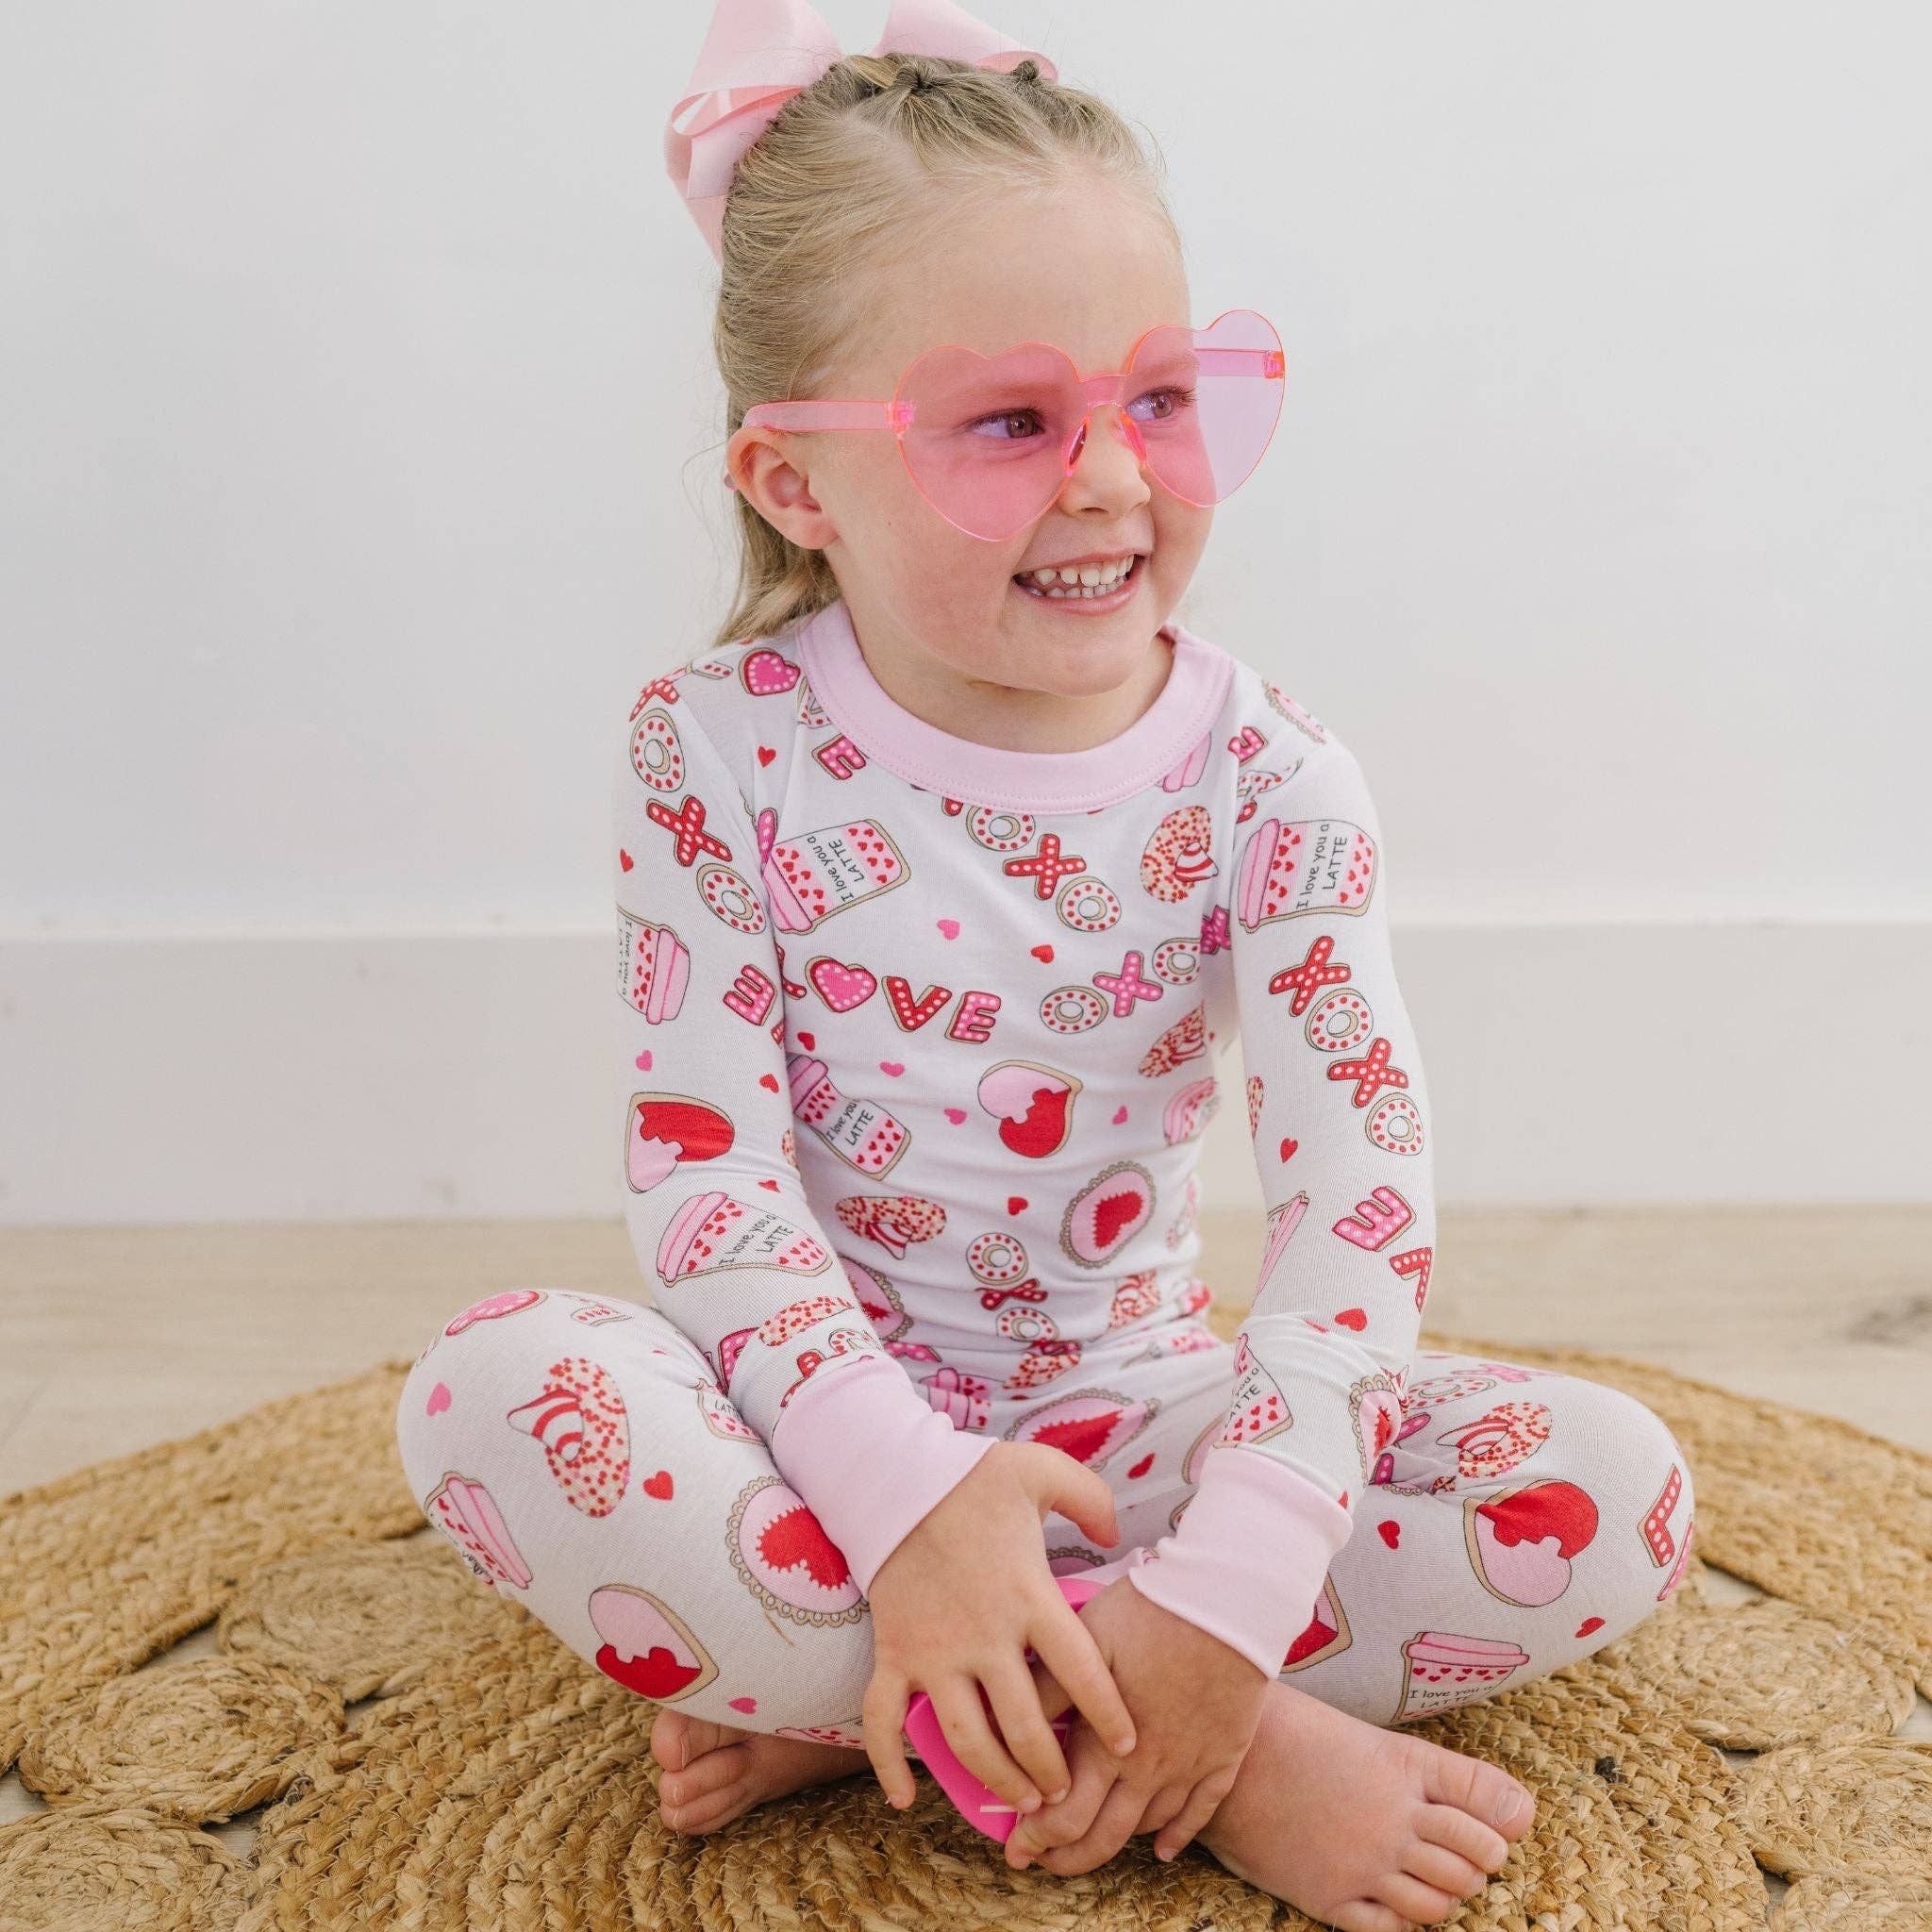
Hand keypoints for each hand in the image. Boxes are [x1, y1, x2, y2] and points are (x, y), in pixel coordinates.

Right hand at [860, 1440, 1141, 1826]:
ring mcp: (934, 1651)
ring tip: (1022, 1803)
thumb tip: (1116, 1533)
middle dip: (1052, 1771)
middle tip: (1069, 1794)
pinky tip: (905, 1802)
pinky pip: (884, 1721)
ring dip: (995, 1780)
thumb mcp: (1043, 1472)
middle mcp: (983, 1635)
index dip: (1108, 1715)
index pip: (1080, 1671)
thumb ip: (1091, 1499)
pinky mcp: (894, 1653)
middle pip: (1024, 1725)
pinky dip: (888, 1766)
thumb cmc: (972, 1477)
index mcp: (1028, 1595)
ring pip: (966, 1739)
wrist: (895, 1477)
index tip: (1128, 1746)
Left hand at [1004, 1571, 1270, 1874]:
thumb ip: (1048, 1685)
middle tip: (1039, 1859)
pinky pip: (1201, 1813)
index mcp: (1108, 1745)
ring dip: (1112, 1845)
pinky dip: (1178, 1837)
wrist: (1226, 1602)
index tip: (1014, 1843)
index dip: (1036, 1837)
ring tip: (1086, 1847)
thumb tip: (1006, 1714)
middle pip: (1102, 1837)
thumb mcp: (1084, 1639)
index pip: (1065, 1817)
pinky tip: (1162, 1849)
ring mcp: (1190, 1767)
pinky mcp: (1224, 1755)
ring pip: (1146, 1829)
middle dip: (1064, 1857)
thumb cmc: (1151, 1613)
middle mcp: (1149, 1769)